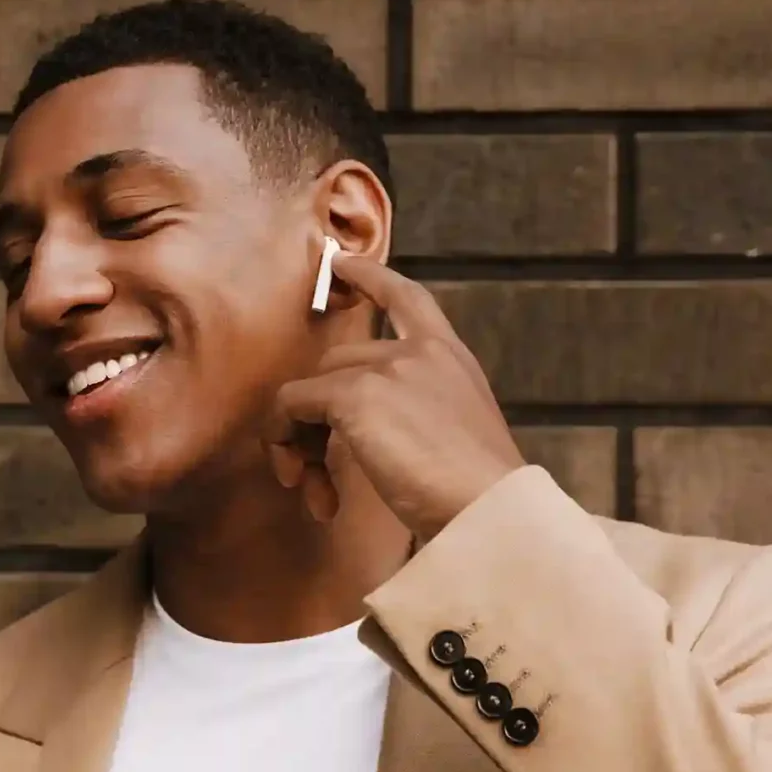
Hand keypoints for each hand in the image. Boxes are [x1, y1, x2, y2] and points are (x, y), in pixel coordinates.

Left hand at [265, 251, 526, 543]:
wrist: (487, 509)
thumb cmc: (476, 493)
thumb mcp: (456, 435)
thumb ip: (420, 415)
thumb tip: (369, 433)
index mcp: (450, 357)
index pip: (407, 298)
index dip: (369, 277)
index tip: (339, 262)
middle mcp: (418, 352)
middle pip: (338, 362)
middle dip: (320, 418)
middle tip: (317, 475)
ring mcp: (386, 369)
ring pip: (311, 387)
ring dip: (300, 440)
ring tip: (312, 490)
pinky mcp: (355, 395)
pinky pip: (292, 406)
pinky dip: (284, 440)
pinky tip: (307, 486)